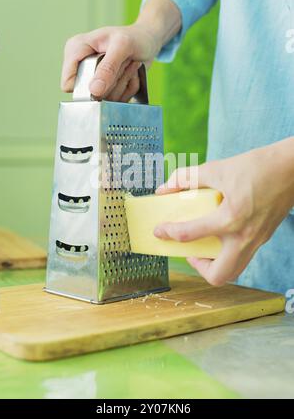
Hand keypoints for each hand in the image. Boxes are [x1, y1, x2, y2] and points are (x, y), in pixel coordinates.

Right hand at [61, 24, 159, 101]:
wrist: (146, 41)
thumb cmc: (133, 37)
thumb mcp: (122, 46)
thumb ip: (107, 68)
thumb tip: (94, 91)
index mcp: (74, 50)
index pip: (69, 84)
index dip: (87, 86)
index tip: (108, 72)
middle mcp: (80, 66)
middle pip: (90, 95)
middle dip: (113, 82)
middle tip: (124, 62)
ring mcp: (92, 80)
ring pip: (105, 99)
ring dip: (123, 84)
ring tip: (128, 65)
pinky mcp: (105, 89)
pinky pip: (116, 101)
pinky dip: (128, 89)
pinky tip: (130, 74)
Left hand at [154, 139, 293, 285]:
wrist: (293, 168)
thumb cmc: (258, 165)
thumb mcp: (218, 168)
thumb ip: (187, 177)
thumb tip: (165, 187)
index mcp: (231, 218)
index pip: (189, 235)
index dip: (168, 233)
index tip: (159, 231)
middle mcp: (244, 237)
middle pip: (218, 275)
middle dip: (197, 267)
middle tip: (190, 249)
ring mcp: (257, 241)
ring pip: (234, 271)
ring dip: (215, 265)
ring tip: (204, 246)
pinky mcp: (263, 237)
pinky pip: (243, 256)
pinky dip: (227, 253)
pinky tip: (221, 233)